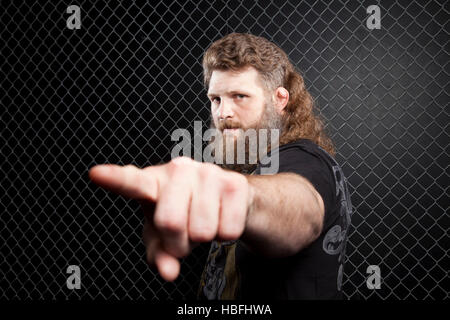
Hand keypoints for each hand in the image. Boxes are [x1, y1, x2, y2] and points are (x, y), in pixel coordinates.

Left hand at [88, 156, 252, 281]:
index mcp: (153, 181)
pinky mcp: (234, 183)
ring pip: (203, 230)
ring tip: (203, 223)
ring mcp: (207, 173)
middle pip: (169, 222)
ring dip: (204, 238)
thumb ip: (158, 255)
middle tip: (184, 236)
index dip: (115, 179)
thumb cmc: (186, 214)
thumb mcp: (163, 238)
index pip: (131, 182)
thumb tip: (167, 271)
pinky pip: (228, 230)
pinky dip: (226, 235)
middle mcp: (179, 170)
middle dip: (178, 242)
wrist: (226, 200)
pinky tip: (222, 218)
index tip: (96, 174)